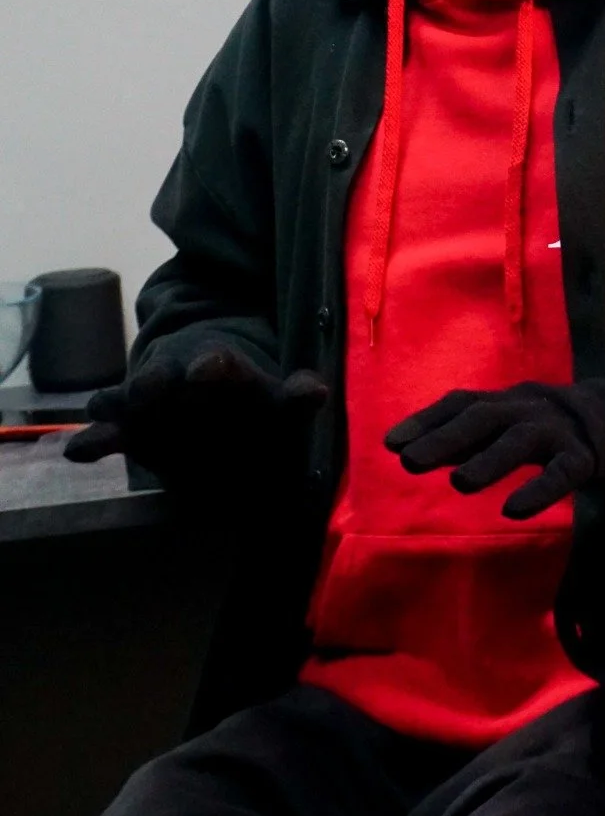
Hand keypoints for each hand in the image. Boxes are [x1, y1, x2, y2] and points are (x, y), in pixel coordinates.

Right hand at [63, 345, 327, 490]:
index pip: (219, 363)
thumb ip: (295, 396)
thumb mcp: (274, 398)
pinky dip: (94, 438)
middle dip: (155, 382)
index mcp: (220, 365)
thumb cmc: (246, 394)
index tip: (209, 368)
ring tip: (107, 413)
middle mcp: (178, 374)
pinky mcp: (128, 425)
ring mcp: (148, 396)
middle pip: (163, 375)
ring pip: (130, 395)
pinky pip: (108, 428)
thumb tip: (317, 390)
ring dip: (122, 404)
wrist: (206, 380)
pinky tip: (77, 452)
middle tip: (149, 390)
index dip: (215, 366)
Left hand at [384, 369, 604, 519]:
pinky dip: (538, 489)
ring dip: (488, 459)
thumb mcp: (518, 422)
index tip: (391, 443)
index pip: (462, 403)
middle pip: (482, 416)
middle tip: (408, 461)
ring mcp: (561, 428)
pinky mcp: (590, 454)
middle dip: (444, 438)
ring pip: (520, 439)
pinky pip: (562, 472)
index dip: (426, 421)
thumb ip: (478, 435)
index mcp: (509, 400)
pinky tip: (515, 511)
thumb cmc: (561, 427)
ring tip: (458, 483)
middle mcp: (530, 406)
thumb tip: (420, 452)